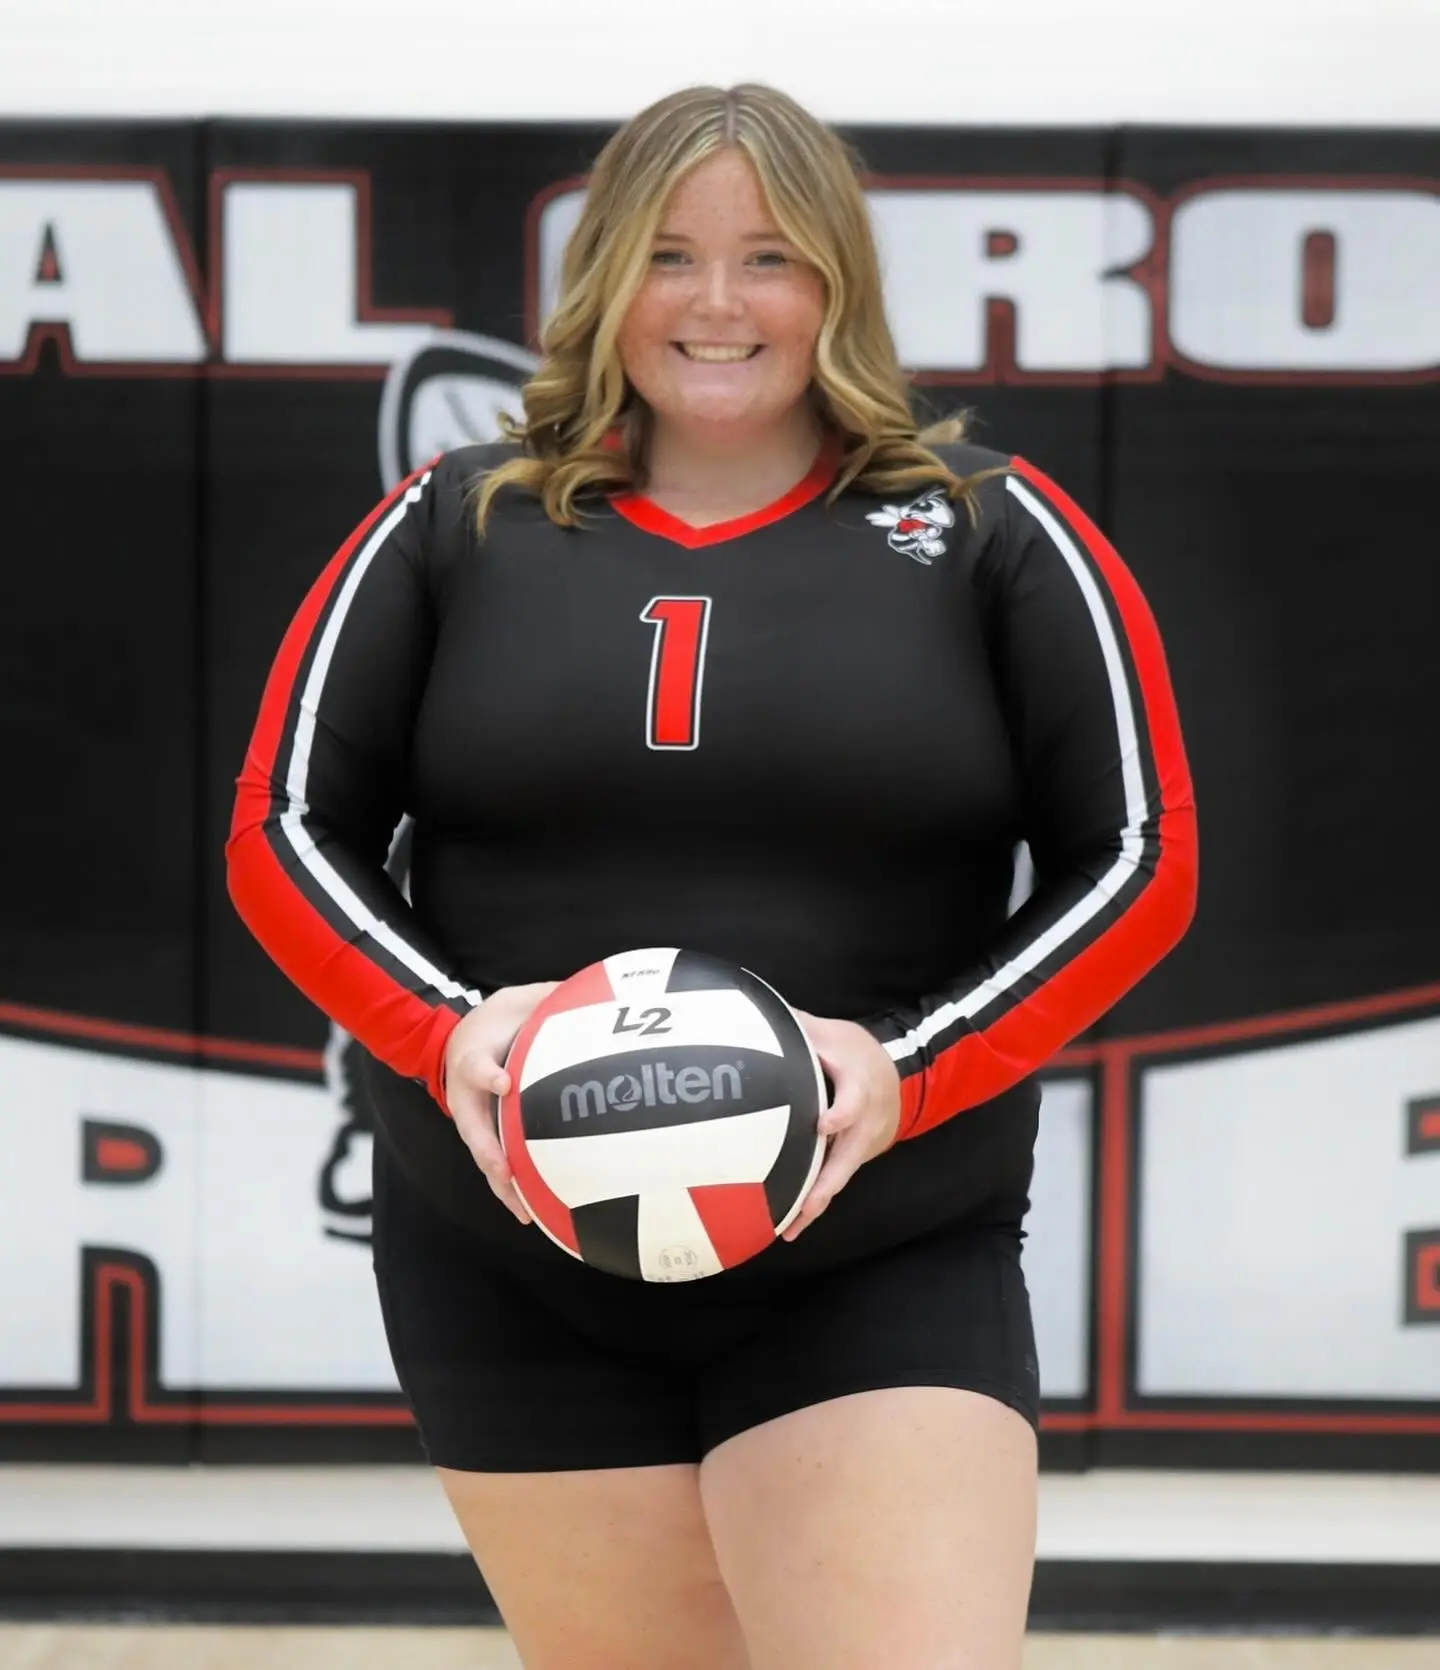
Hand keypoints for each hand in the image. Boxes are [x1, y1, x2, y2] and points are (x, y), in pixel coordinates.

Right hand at [443, 982, 558, 1224]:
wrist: (462, 1037)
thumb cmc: (499, 1019)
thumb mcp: (519, 1000)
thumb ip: (549, 999)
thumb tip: (594, 991)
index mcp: (472, 1057)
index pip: (476, 1066)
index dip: (488, 1075)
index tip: (504, 1082)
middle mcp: (468, 1096)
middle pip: (473, 1130)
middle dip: (490, 1152)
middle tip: (506, 1171)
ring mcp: (473, 1122)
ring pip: (484, 1158)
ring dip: (503, 1185)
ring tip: (525, 1212)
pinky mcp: (485, 1137)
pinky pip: (497, 1166)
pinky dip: (513, 1190)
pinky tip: (534, 1214)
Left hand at [781, 1012, 901, 1239]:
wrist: (897, 1075)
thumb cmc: (858, 1052)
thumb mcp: (834, 1033)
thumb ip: (801, 1028)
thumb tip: (760, 1015)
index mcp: (861, 1087)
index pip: (854, 1103)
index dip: (841, 1115)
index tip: (823, 1125)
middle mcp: (864, 1123)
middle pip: (847, 1159)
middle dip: (825, 1185)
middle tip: (803, 1207)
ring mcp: (860, 1145)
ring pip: (839, 1178)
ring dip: (815, 1204)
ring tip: (789, 1230)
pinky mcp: (853, 1157)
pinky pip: (835, 1181)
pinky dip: (815, 1203)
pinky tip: (791, 1226)